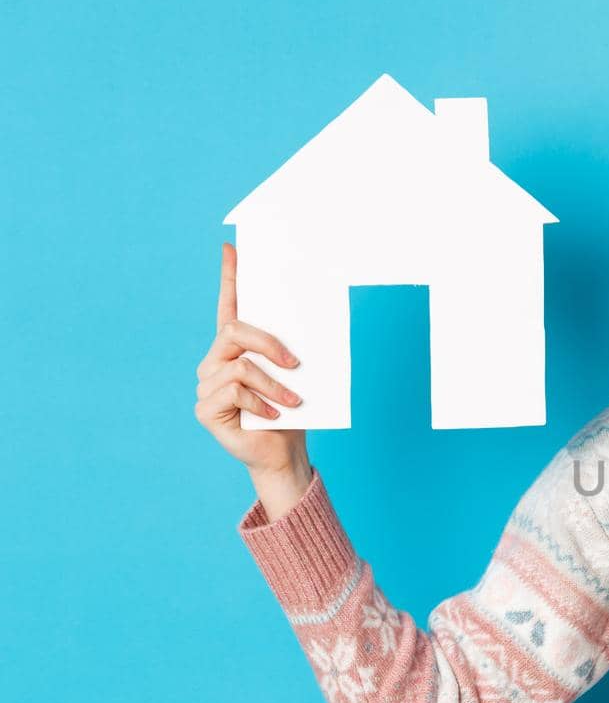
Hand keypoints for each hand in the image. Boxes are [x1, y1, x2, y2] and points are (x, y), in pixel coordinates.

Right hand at [194, 242, 311, 493]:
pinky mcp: (205, 408)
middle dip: (269, 344)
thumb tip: (309, 327)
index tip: (231, 248)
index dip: (230, 278)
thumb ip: (292, 353)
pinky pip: (234, 392)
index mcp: (237, 348)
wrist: (284, 454)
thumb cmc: (291, 414)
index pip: (230, 306)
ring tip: (293, 402)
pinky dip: (260, 403)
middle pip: (235, 331)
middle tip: (296, 364)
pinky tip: (273, 416)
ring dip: (274, 384)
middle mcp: (216, 361)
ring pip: (239, 366)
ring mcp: (206, 384)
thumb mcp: (297, 378)